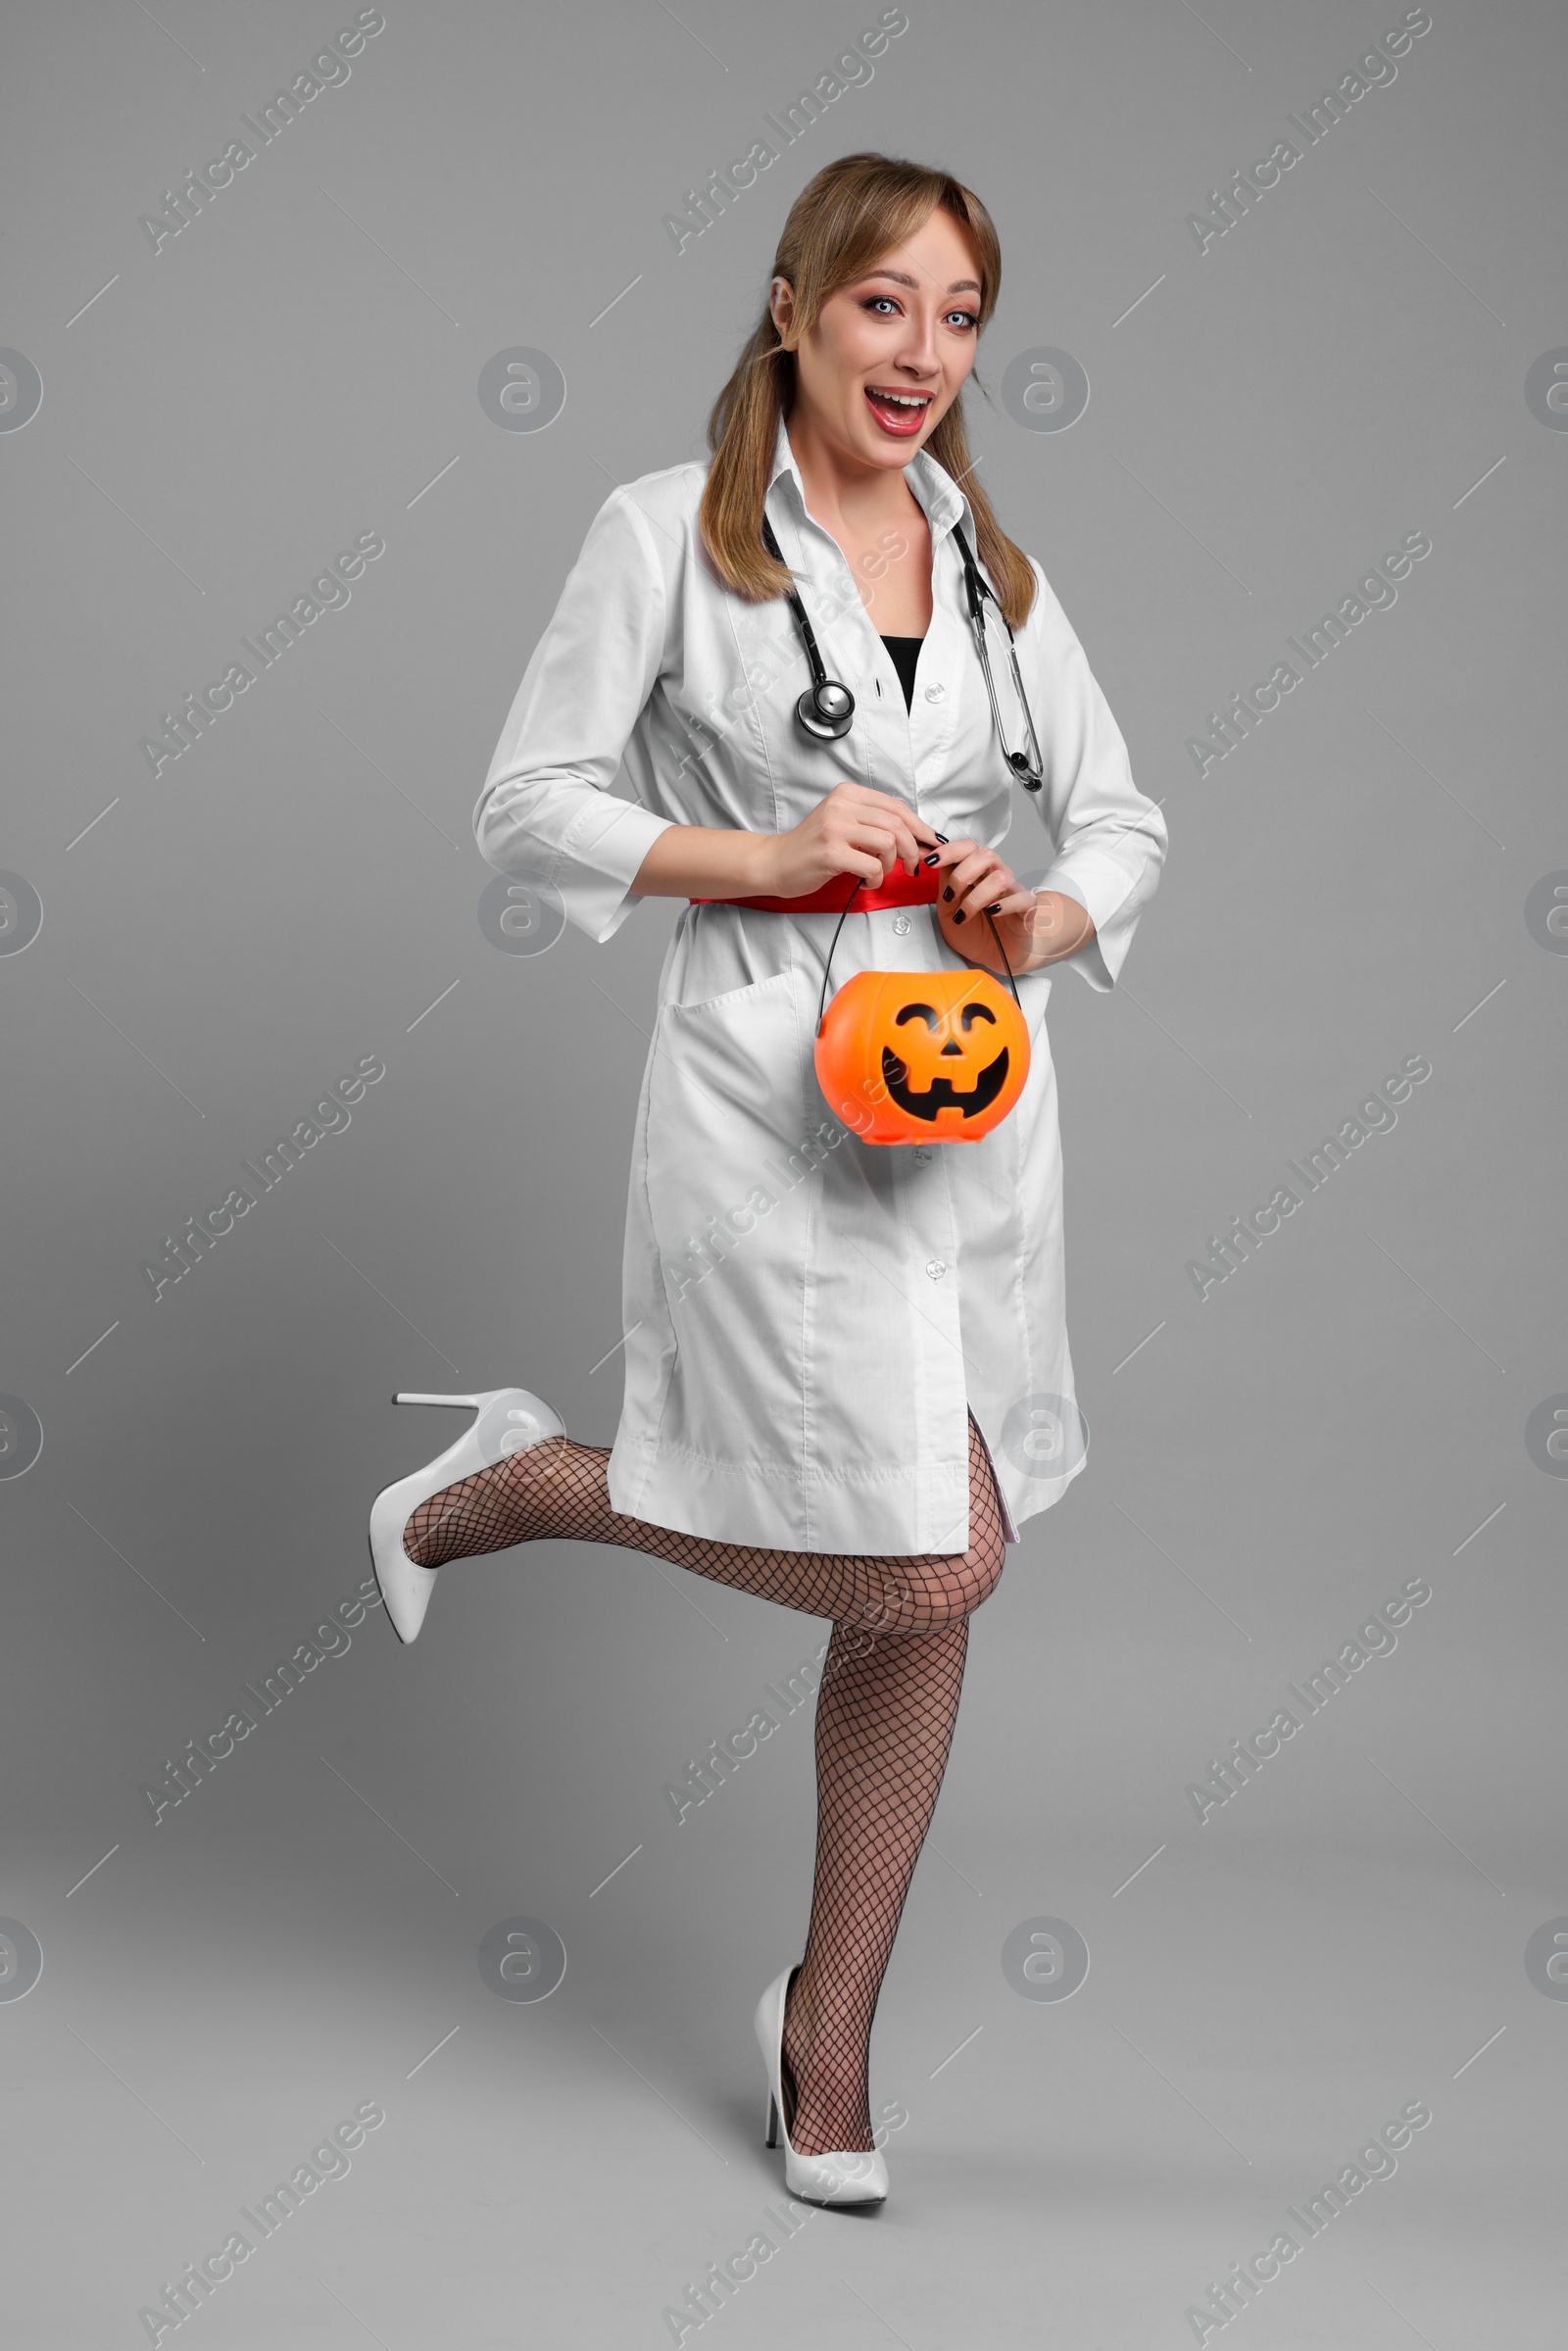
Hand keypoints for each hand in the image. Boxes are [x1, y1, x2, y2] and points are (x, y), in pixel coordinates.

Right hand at [757, 783, 940, 898]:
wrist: (775, 862)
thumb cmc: (812, 848)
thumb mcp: (844, 826)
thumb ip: (877, 828)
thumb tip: (919, 842)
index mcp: (848, 794)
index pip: (896, 806)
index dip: (919, 827)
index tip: (929, 843)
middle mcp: (842, 805)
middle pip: (897, 823)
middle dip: (912, 849)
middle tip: (911, 866)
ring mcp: (835, 827)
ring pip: (889, 842)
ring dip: (891, 865)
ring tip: (878, 872)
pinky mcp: (831, 851)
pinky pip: (872, 865)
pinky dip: (876, 878)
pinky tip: (865, 882)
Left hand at [928, 836, 1094, 975]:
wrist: (999, 955)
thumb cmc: (977, 931)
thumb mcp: (948, 909)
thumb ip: (943, 884)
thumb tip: (931, 859)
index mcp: (979, 872)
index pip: (968, 847)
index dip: (949, 850)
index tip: (931, 860)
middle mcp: (997, 877)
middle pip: (985, 855)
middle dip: (961, 874)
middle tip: (949, 896)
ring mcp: (1013, 892)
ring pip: (1000, 878)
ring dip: (976, 897)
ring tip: (964, 915)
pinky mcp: (1027, 909)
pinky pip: (1021, 899)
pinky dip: (1004, 905)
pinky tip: (992, 912)